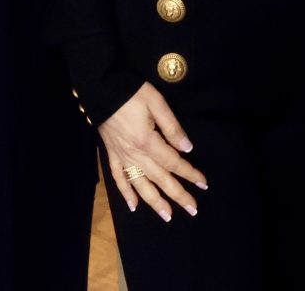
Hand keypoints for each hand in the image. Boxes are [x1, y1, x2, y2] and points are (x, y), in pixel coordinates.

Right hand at [97, 83, 205, 222]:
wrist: (100, 87)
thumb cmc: (131, 92)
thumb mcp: (156, 103)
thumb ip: (172, 127)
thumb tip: (187, 149)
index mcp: (148, 141)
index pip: (173, 162)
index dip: (190, 174)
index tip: (203, 184)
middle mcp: (134, 154)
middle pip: (160, 179)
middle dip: (178, 195)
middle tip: (192, 210)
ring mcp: (121, 156)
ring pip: (140, 184)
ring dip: (154, 202)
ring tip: (167, 216)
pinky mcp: (111, 154)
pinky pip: (118, 178)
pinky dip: (125, 193)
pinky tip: (133, 206)